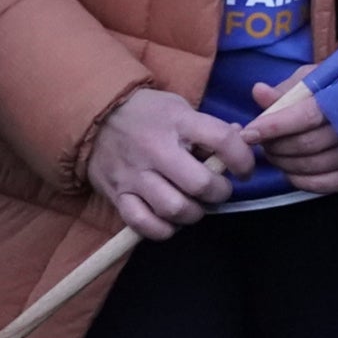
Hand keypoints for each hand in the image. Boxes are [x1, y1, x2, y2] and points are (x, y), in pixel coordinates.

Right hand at [86, 90, 254, 239]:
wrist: (93, 114)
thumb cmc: (145, 113)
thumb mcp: (178, 108)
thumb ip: (208, 129)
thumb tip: (242, 143)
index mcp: (176, 121)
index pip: (222, 140)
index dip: (243, 159)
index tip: (243, 169)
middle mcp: (156, 148)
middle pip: (200, 184)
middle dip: (219, 193)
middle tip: (217, 190)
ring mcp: (135, 174)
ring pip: (175, 208)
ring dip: (193, 213)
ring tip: (193, 204)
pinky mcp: (118, 194)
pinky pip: (145, 224)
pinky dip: (163, 228)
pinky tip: (169, 219)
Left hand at [243, 71, 337, 195]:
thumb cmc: (335, 88)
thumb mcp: (312, 79)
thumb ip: (285, 89)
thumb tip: (258, 92)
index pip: (305, 117)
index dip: (274, 126)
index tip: (248, 133)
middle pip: (307, 145)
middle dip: (277, 147)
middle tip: (261, 143)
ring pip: (315, 166)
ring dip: (286, 164)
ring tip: (273, 155)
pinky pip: (329, 184)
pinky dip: (303, 182)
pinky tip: (290, 173)